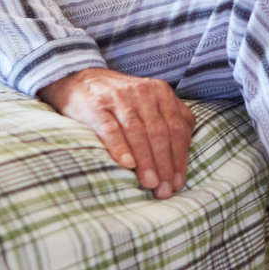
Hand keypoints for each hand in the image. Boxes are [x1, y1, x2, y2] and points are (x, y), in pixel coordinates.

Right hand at [38, 67, 194, 197]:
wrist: (81, 80)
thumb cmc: (123, 99)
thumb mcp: (151, 100)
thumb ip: (172, 117)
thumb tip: (187, 147)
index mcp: (161, 92)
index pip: (176, 127)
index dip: (179, 157)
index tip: (178, 182)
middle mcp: (143, 92)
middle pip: (159, 132)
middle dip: (164, 164)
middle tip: (165, 189)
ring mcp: (118, 98)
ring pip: (138, 132)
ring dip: (146, 161)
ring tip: (150, 183)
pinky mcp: (96, 106)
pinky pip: (110, 129)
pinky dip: (120, 147)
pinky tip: (128, 164)